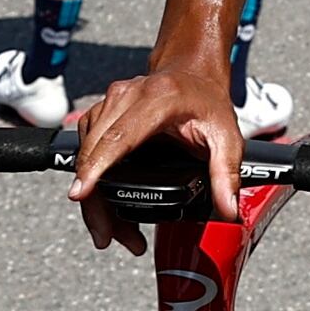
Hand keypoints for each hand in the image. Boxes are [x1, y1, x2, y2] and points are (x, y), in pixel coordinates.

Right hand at [67, 55, 246, 254]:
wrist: (193, 73)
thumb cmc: (207, 102)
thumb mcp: (226, 136)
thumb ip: (226, 174)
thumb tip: (228, 210)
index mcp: (158, 100)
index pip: (119, 137)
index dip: (97, 167)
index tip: (81, 193)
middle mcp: (126, 96)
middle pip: (95, 152)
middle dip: (95, 201)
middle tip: (108, 237)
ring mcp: (109, 102)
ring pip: (85, 154)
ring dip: (93, 196)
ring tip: (113, 230)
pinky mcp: (99, 112)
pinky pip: (86, 149)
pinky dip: (91, 179)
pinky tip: (105, 204)